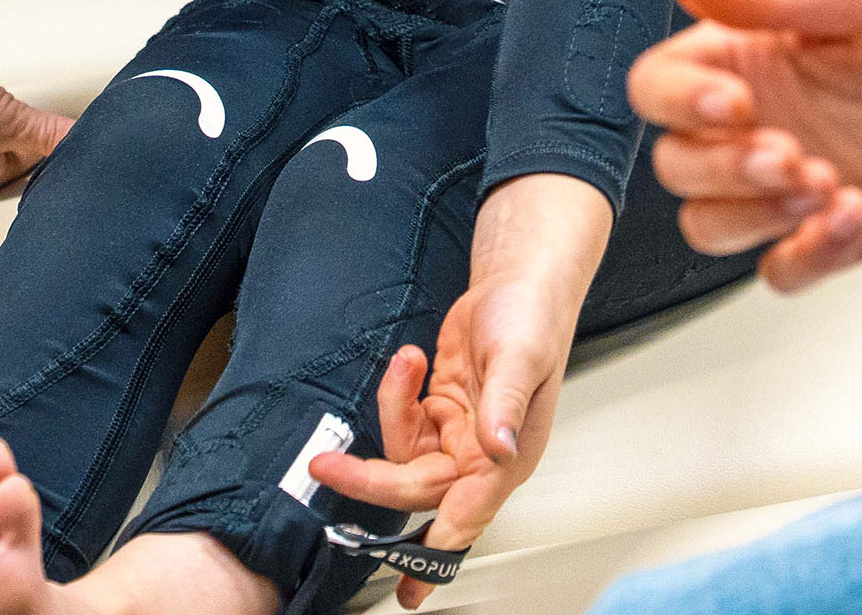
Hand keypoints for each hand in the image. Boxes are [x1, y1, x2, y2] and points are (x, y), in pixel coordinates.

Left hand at [308, 174, 609, 605]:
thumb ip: (504, 406)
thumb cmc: (535, 316)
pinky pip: (401, 422)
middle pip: (416, 490)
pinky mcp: (440, 410)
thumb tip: (497, 448)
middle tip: (327, 468)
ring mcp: (458, 434)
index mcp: (507, 456)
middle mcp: (481, 454)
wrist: (519, 279)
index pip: (466, 514)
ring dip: (390, 414)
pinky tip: (413, 359)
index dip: (435, 551)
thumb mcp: (520, 357)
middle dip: (370, 479)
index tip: (408, 583)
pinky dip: (397, 392)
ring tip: (406, 365)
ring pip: (402, 458)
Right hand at [627, 0, 861, 288]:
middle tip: (788, 152)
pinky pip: (782, 269)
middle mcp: (751, 125)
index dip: (679, 102)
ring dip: (755, 214)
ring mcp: (786, 187)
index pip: (658, 87)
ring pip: (712, 225)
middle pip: (677, 166)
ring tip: (823, 181)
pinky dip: (807, 253)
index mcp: (741, 59)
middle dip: (725, 167)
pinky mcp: (832, 235)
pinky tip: (851, 213)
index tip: (734, 103)